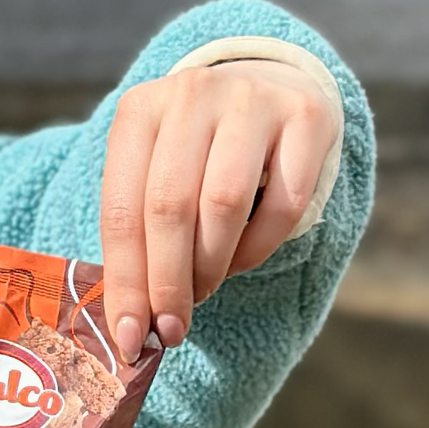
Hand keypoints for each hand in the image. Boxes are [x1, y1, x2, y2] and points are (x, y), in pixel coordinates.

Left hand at [98, 57, 338, 364]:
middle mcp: (192, 93)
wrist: (265, 89)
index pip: (121, 208)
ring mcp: (252, 99)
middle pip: (170, 207)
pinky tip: (241, 260)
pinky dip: (259, 247)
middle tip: (172, 329)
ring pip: (224, 203)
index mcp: (139, 110)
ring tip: (203, 290)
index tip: (131, 337)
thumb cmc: (196, 153)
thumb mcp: (154, 173)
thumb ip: (139, 233)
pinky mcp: (307, 115)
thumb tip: (133, 324)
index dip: (126, 281)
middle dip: (168, 282)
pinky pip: (284, 202)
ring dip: (211, 265)